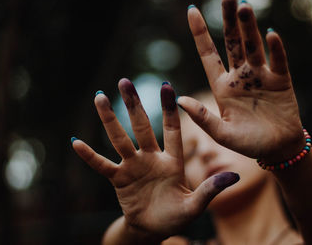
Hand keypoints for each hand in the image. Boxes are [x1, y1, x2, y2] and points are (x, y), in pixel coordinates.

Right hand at [72, 79, 238, 238]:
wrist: (153, 229)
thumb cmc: (176, 216)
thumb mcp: (195, 206)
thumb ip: (210, 190)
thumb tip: (235, 175)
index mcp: (173, 160)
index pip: (173, 130)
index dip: (170, 109)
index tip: (167, 86)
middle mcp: (151, 157)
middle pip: (142, 127)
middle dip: (134, 105)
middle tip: (125, 81)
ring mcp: (133, 166)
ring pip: (120, 139)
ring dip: (109, 120)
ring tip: (100, 97)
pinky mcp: (119, 179)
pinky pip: (102, 166)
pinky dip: (89, 156)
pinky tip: (76, 142)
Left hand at [177, 0, 304, 161]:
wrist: (277, 149)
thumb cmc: (248, 142)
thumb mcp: (222, 133)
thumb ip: (202, 117)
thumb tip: (179, 99)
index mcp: (222, 86)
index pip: (208, 54)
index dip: (200, 32)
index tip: (191, 10)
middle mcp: (240, 76)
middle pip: (232, 43)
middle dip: (229, 20)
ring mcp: (260, 76)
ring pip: (253, 46)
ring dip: (249, 27)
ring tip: (244, 6)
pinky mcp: (281, 80)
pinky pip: (278, 60)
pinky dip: (275, 48)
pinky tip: (270, 34)